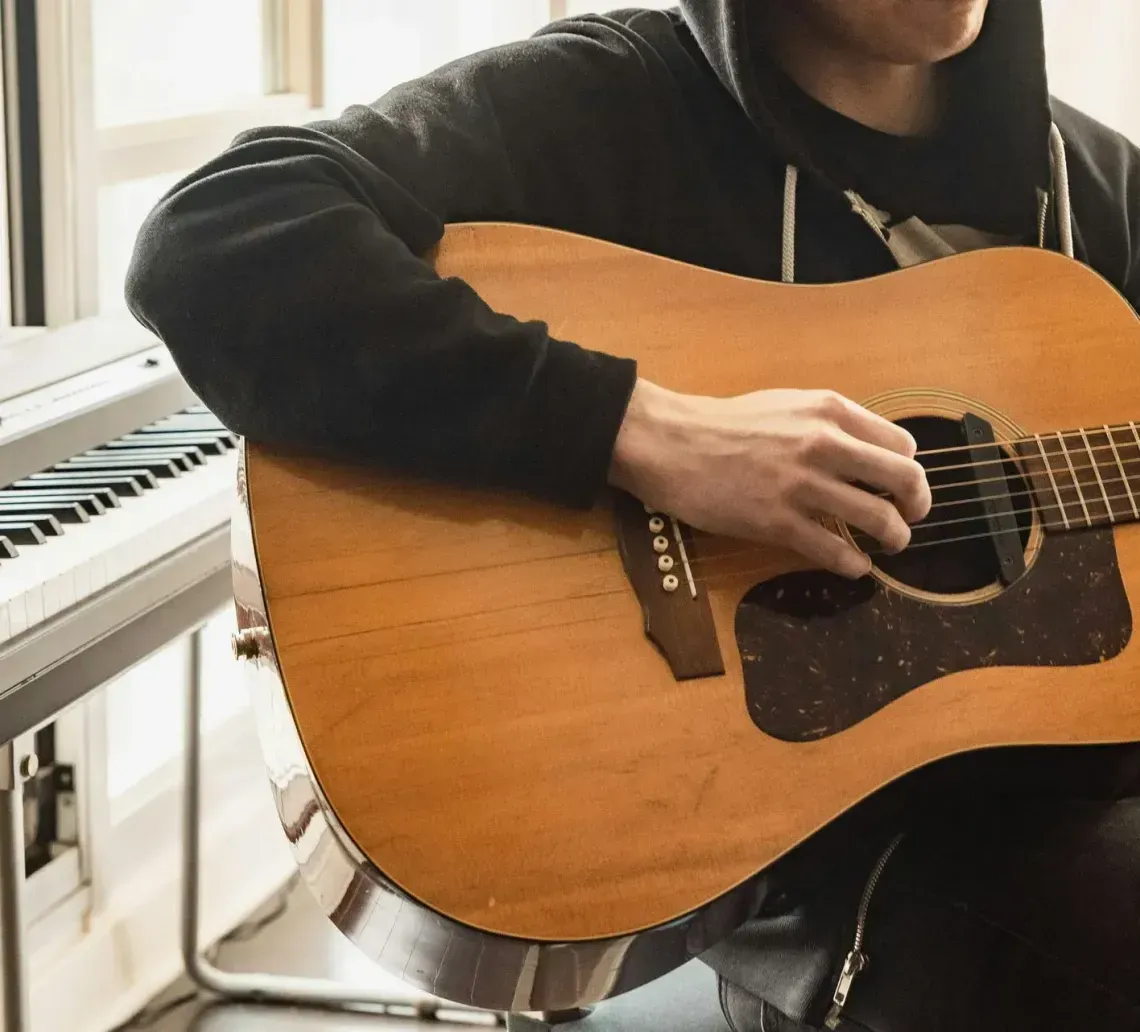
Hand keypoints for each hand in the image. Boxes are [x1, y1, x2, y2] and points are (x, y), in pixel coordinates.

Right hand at [608, 380, 931, 578]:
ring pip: (879, 519)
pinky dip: (855, 564)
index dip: (906, 468)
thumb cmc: (724, 425)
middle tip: (910, 517)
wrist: (672, 444)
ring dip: (894, 538)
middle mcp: (824, 444)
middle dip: (916, 505)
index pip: (901, 444)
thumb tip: (864, 452)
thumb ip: (829, 424)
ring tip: (888, 545)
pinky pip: (836, 551)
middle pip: (904, 479)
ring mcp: (802, 485)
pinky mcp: (778, 522)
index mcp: (829, 411)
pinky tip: (855, 566)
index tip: (896, 484)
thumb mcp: (787, 405)